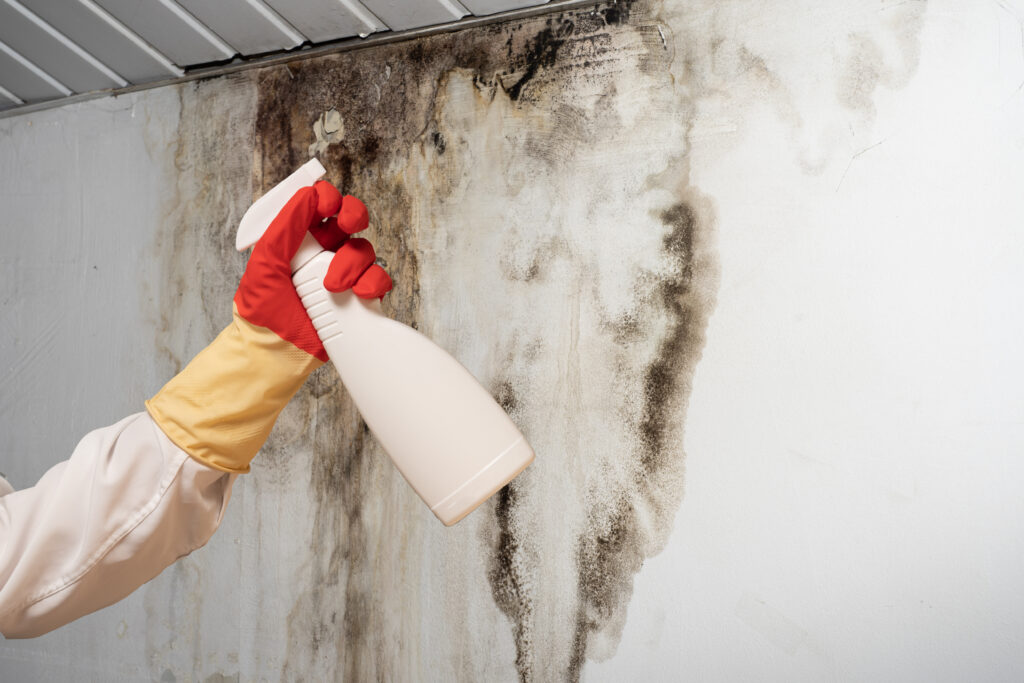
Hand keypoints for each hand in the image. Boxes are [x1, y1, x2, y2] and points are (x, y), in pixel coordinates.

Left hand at [234, 181, 392, 362]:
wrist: (275, 353)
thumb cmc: (262, 311)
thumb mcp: (265, 263)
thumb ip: (285, 227)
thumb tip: (308, 196)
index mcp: (299, 239)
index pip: (320, 205)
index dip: (328, 198)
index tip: (326, 206)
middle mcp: (324, 253)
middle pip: (351, 220)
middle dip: (354, 215)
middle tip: (348, 224)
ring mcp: (343, 275)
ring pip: (364, 250)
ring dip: (353, 262)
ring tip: (333, 285)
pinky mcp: (358, 298)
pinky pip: (378, 280)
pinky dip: (373, 283)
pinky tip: (360, 293)